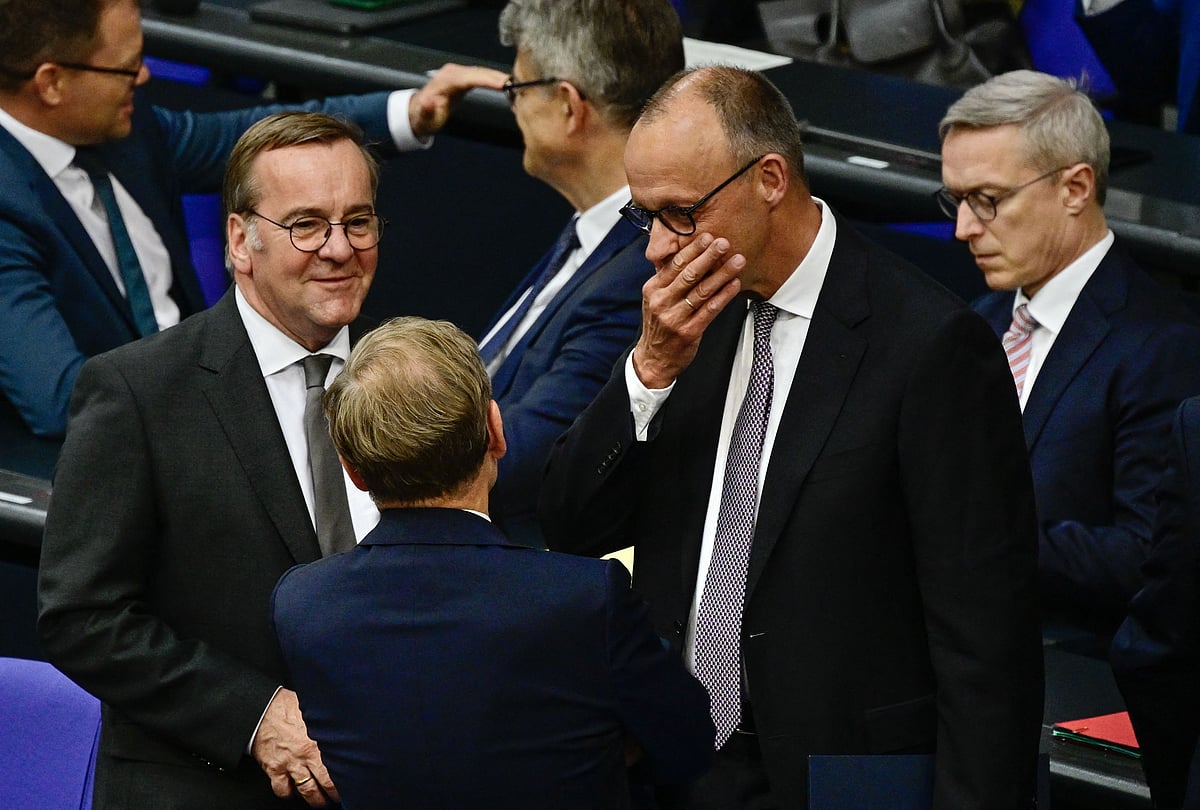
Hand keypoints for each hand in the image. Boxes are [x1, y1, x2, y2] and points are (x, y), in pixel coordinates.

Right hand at [251, 688, 338, 806]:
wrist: (261, 710)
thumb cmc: (286, 706)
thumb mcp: (313, 711)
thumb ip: (327, 722)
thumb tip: (344, 722)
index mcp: (319, 740)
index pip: (339, 765)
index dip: (346, 776)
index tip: (351, 780)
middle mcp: (305, 755)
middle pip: (325, 783)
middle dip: (333, 793)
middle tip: (338, 796)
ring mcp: (289, 764)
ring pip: (306, 791)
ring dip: (315, 799)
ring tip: (320, 801)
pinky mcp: (273, 769)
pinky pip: (282, 790)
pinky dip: (288, 794)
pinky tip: (293, 791)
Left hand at [408, 63, 508, 138]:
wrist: (418, 112)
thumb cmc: (423, 118)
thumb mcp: (423, 118)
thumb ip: (426, 111)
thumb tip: (429, 103)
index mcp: (445, 81)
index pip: (470, 77)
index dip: (487, 79)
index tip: (503, 83)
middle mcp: (453, 72)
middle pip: (479, 72)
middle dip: (498, 77)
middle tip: (519, 83)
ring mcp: (458, 73)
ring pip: (482, 72)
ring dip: (499, 77)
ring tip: (517, 83)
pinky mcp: (464, 76)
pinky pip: (481, 75)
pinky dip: (494, 79)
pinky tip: (506, 83)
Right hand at [632, 234, 744, 388]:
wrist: (654, 359)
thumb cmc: (660, 325)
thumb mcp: (656, 299)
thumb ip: (668, 279)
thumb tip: (686, 253)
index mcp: (653, 289)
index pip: (675, 264)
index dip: (693, 249)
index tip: (708, 237)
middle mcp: (662, 302)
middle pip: (689, 274)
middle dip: (709, 256)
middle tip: (724, 243)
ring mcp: (674, 318)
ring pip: (702, 291)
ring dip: (722, 274)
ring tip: (737, 261)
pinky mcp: (688, 332)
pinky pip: (709, 310)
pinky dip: (724, 296)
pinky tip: (734, 285)